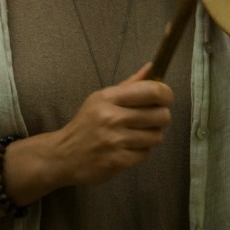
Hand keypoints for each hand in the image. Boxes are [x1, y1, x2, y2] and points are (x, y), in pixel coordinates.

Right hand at [54, 63, 172, 186]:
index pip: (152, 91)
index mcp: (109, 98)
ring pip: (156, 136)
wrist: (63, 155)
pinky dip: (141, 152)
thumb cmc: (87, 123)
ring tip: (137, 135)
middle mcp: (112, 117)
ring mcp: (114, 140)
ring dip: (151, 136)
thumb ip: (129, 85)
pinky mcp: (117, 161)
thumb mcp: (102, 99)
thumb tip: (152, 67)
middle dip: (161, 118)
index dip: (166, 95)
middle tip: (150, 120)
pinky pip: (146, 154)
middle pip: (161, 115)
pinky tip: (128, 148)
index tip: (164, 99)